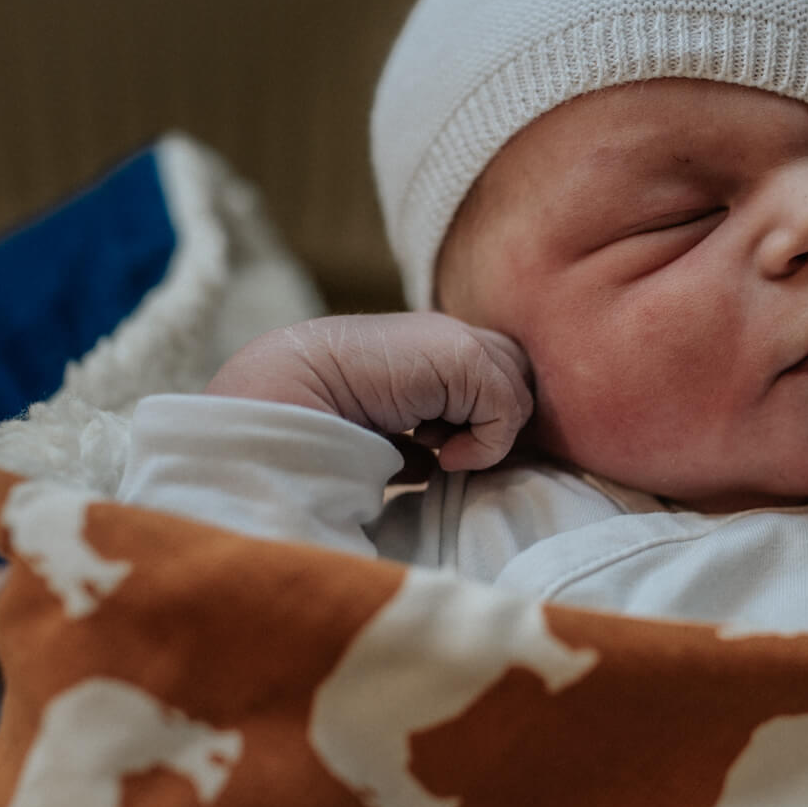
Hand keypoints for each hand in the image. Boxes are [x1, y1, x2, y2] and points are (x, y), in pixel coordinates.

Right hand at [204, 313, 535, 472]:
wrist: (289, 390)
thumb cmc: (325, 415)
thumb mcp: (387, 429)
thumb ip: (422, 441)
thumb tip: (439, 468)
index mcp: (430, 351)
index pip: (497, 379)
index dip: (489, 422)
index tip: (448, 455)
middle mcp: (449, 338)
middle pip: (517, 381)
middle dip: (497, 425)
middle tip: (450, 454)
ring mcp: (457, 340)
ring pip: (518, 394)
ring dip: (488, 435)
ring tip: (437, 452)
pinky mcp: (463, 355)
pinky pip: (507, 409)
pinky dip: (484, 444)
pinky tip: (439, 454)